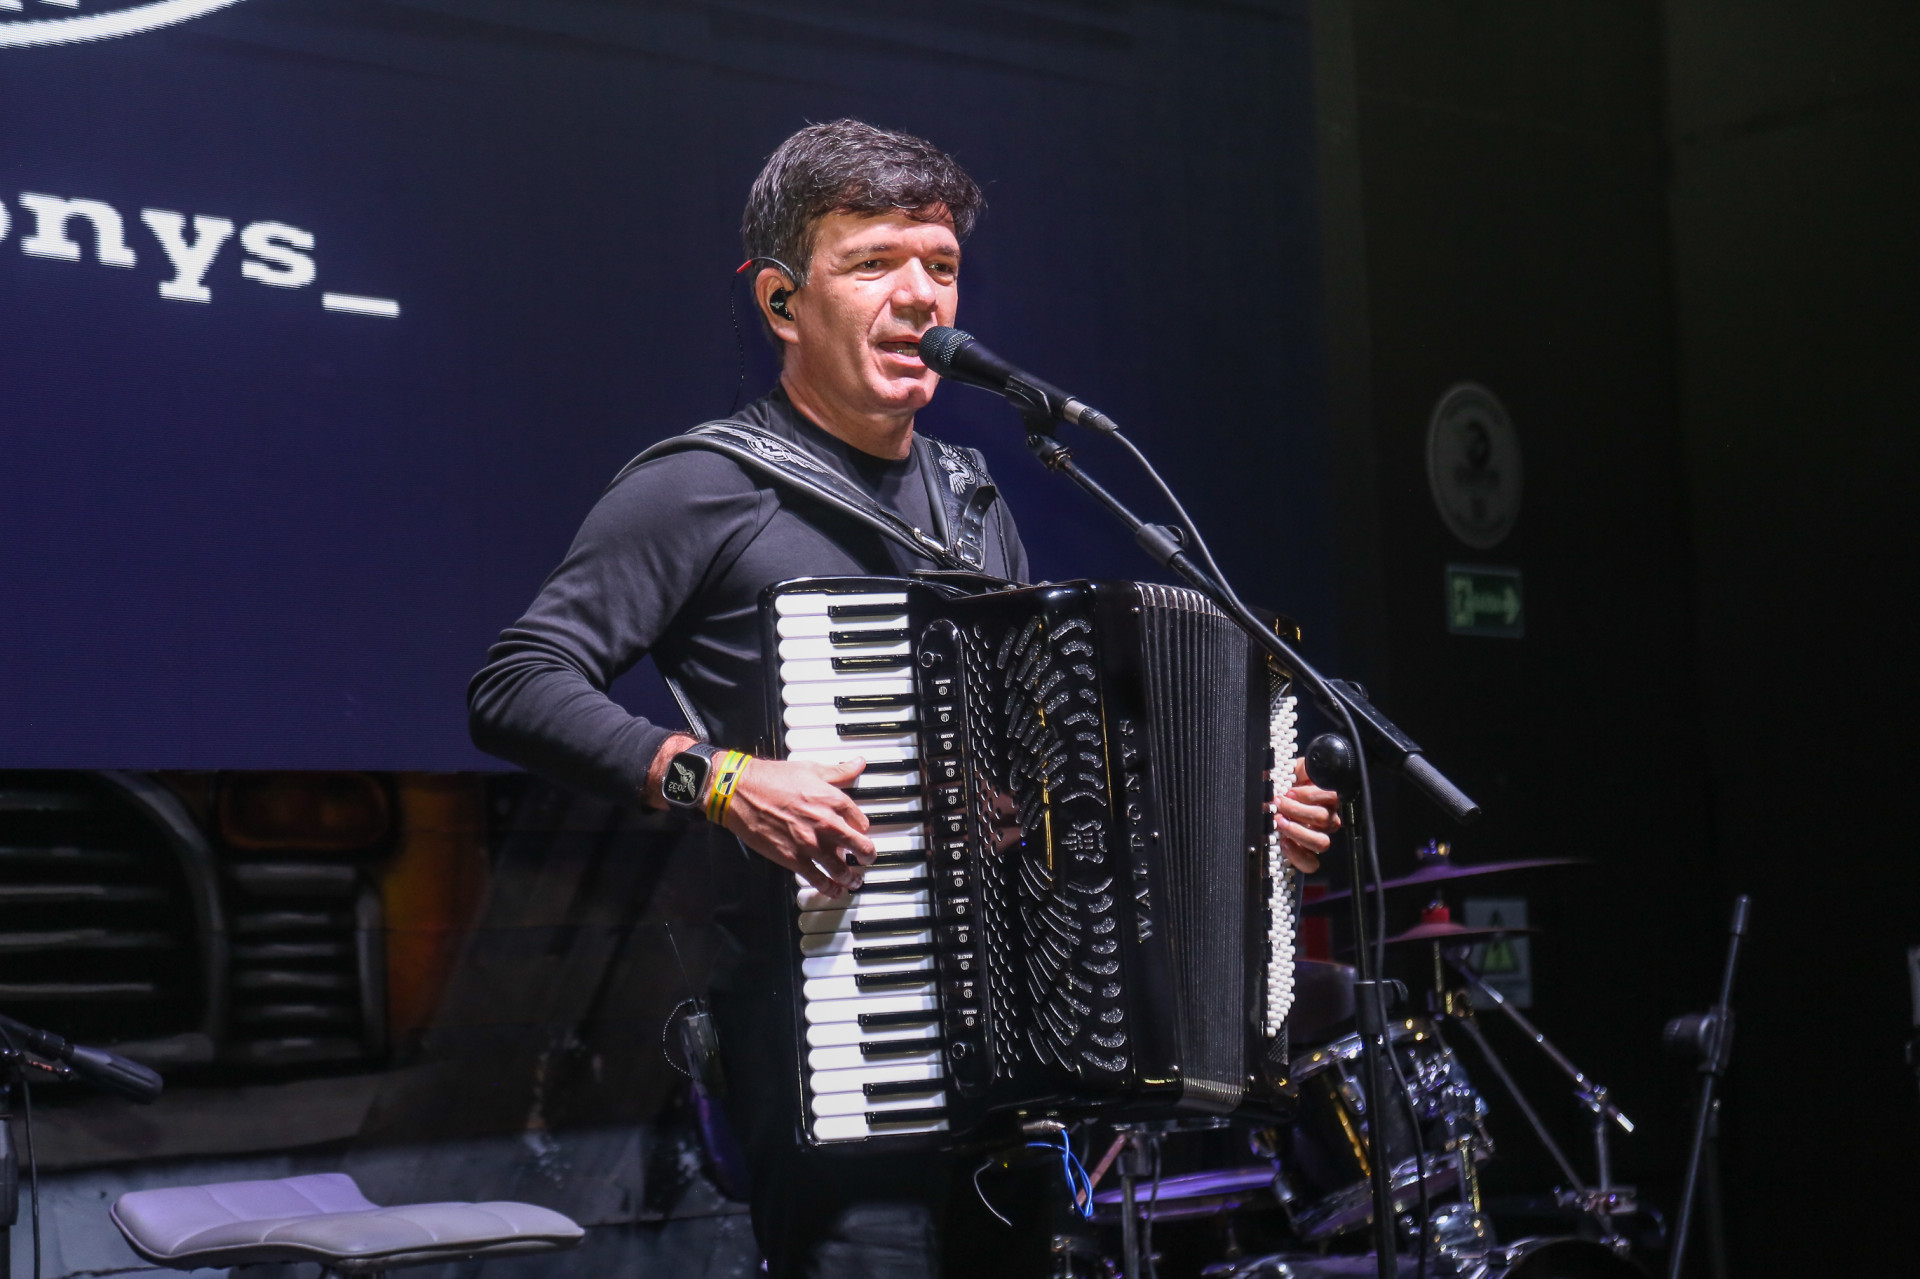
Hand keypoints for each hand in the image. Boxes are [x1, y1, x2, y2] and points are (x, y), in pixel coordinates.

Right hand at [720, 756, 876, 898]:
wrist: (742, 792)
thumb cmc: (772, 779)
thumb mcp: (811, 769)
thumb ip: (839, 771)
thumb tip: (858, 764)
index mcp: (833, 800)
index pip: (861, 821)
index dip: (862, 828)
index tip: (860, 832)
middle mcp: (827, 824)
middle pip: (860, 847)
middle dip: (868, 856)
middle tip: (868, 859)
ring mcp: (811, 844)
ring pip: (841, 869)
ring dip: (851, 878)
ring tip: (854, 881)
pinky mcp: (793, 859)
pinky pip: (817, 879)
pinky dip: (829, 888)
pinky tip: (833, 891)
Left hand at [1274, 757, 1339, 873]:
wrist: (1276, 803)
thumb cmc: (1287, 786)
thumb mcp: (1293, 771)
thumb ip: (1300, 768)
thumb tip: (1301, 768)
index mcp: (1327, 798)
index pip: (1331, 796)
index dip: (1309, 795)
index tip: (1289, 791)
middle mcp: (1328, 819)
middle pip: (1323, 819)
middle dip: (1297, 810)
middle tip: (1278, 804)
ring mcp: (1319, 837)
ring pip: (1321, 842)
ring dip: (1298, 832)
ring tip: (1279, 822)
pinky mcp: (1308, 854)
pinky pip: (1311, 864)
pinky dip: (1297, 856)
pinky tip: (1284, 843)